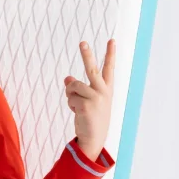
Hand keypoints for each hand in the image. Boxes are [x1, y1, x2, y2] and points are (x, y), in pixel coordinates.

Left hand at [63, 39, 114, 161]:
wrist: (94, 137)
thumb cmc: (91, 117)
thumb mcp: (86, 100)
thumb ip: (78, 87)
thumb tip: (67, 78)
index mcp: (106, 89)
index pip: (109, 68)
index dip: (110, 54)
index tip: (111, 40)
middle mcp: (103, 91)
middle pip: (92, 69)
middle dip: (87, 55)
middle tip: (82, 42)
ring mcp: (96, 98)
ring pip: (73, 85)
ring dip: (70, 94)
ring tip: (78, 105)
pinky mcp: (86, 105)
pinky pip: (70, 97)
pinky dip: (70, 104)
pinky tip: (78, 113)